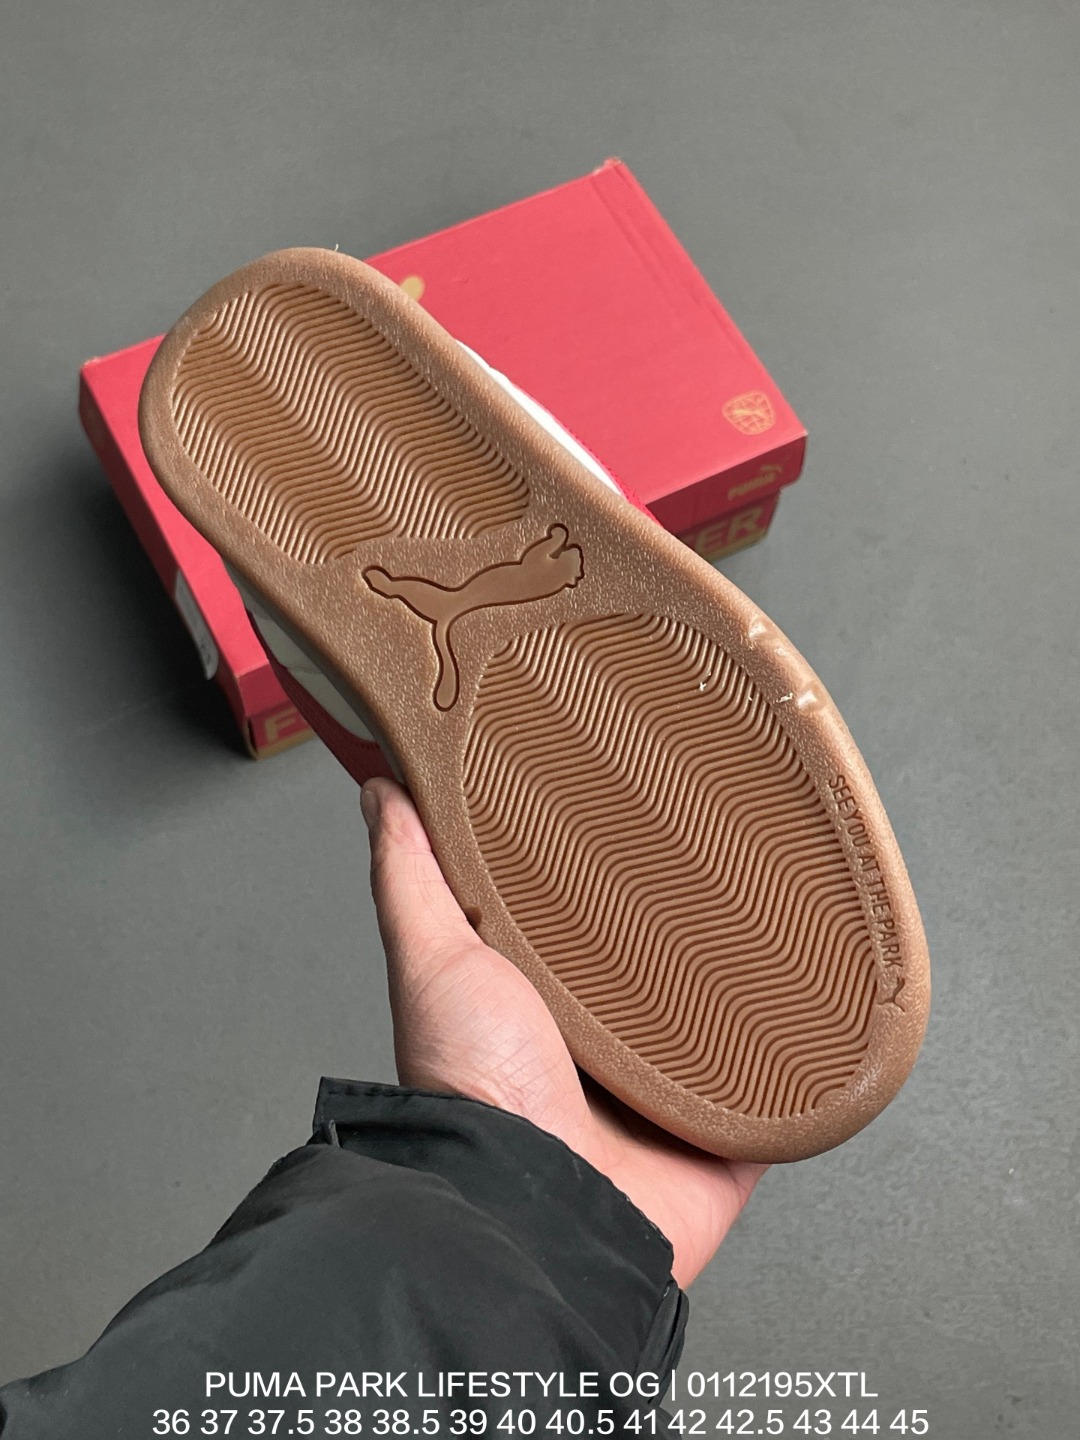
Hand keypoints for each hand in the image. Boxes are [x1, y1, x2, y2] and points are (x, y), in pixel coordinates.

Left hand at [362, 776, 766, 1287]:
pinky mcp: (724, 1134)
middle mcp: (606, 1050)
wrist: (537, 1206)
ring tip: (787, 921)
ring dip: (751, 989)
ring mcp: (668, 1095)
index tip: (628, 819)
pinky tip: (822, 1012)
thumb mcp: (434, 960)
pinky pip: (779, 1091)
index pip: (584, 925)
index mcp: (544, 1004)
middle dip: (690, 927)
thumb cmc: (473, 1091)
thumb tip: (381, 794)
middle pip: (663, 972)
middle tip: (723, 864)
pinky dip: (800, 1060)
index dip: (604, 877)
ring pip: (725, 1024)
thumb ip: (412, 876)